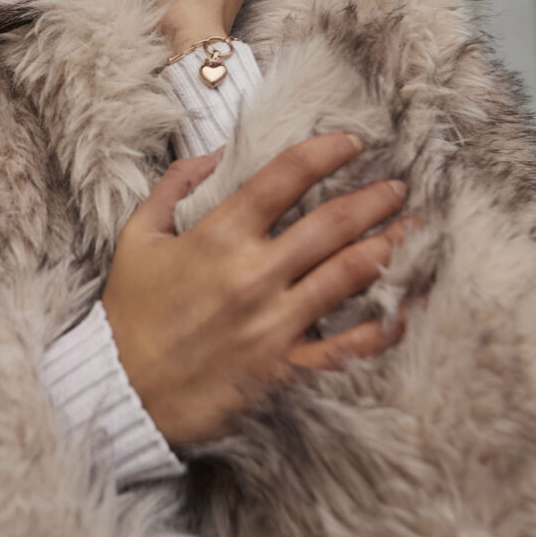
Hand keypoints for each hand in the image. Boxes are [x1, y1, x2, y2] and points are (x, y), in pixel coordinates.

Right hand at [102, 133, 410, 444]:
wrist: (122, 394)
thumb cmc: (129, 314)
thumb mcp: (137, 237)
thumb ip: (174, 187)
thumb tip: (214, 153)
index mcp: (218, 237)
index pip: (284, 177)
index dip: (325, 151)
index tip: (351, 142)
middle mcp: (254, 274)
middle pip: (331, 223)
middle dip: (373, 199)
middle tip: (398, 186)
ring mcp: (274, 323)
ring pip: (349, 275)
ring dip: (388, 247)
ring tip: (413, 230)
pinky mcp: (285, 368)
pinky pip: (347, 346)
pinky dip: (382, 328)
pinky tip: (407, 307)